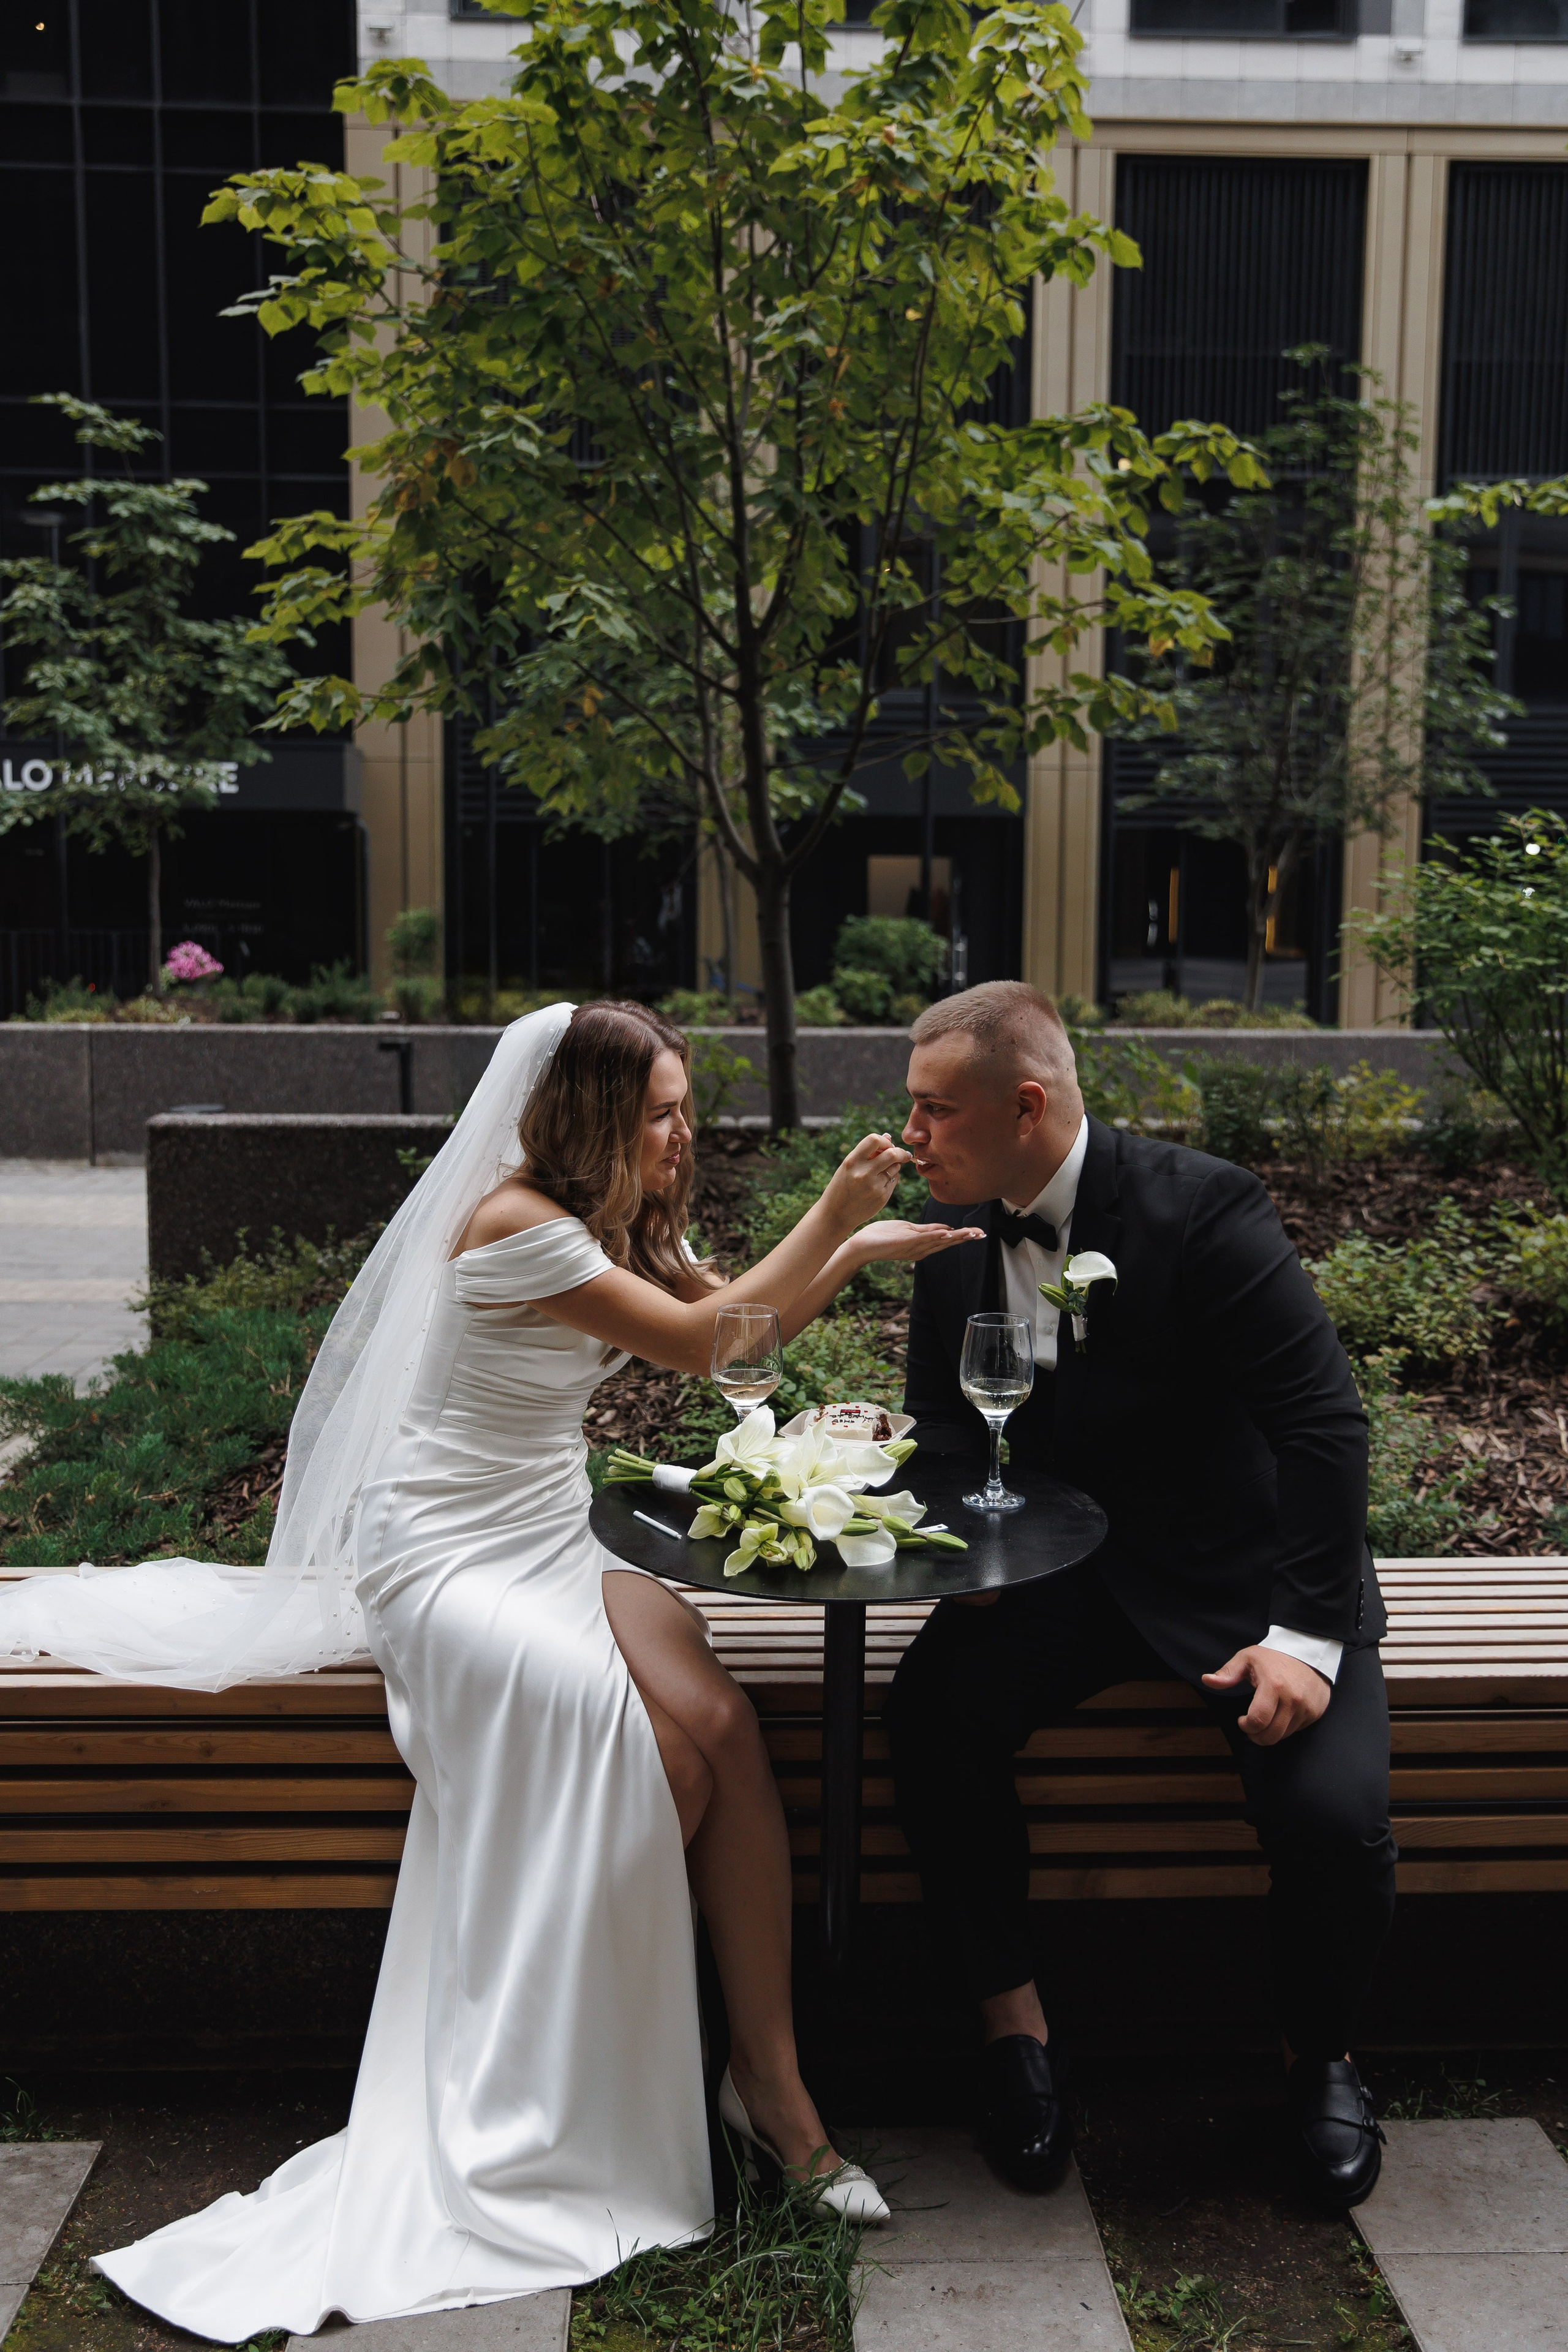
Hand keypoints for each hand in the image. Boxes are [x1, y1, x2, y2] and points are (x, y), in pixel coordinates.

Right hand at [820, 1133, 911, 1235]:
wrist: (835, 1214)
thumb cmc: (842, 1186)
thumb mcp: (848, 1167)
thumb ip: (867, 1153)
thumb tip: (888, 1137)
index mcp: (851, 1162)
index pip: (874, 1139)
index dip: (884, 1141)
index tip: (886, 1145)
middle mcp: (863, 1173)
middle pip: (892, 1154)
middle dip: (900, 1152)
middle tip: (901, 1154)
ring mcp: (874, 1186)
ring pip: (895, 1167)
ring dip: (895, 1165)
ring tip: (884, 1170)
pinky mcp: (882, 1197)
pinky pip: (894, 1180)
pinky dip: (891, 1178)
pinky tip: (880, 1183)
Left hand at [855, 1218, 986, 1264]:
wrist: (862, 1244)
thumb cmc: (882, 1235)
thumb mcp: (908, 1229)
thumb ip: (927, 1229)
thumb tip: (946, 1227)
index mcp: (923, 1245)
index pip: (947, 1238)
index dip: (963, 1235)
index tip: (979, 1232)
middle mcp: (922, 1250)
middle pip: (948, 1242)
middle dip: (965, 1238)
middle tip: (982, 1234)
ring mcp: (914, 1248)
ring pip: (939, 1241)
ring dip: (956, 1237)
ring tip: (971, 1233)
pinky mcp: (904, 1244)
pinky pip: (923, 1239)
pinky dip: (936, 1236)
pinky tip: (948, 1232)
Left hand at [1202, 1645, 1331, 1744]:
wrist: (1309, 1650)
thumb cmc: (1274, 1656)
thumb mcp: (1247, 1658)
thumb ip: (1228, 1673)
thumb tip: (1207, 1680)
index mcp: (1273, 1686)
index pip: (1258, 1720)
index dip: (1246, 1726)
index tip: (1241, 1720)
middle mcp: (1292, 1699)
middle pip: (1271, 1735)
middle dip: (1256, 1736)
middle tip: (1251, 1727)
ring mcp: (1306, 1707)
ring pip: (1284, 1735)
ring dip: (1270, 1732)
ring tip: (1265, 1719)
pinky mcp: (1315, 1712)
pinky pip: (1297, 1730)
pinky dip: (1285, 1727)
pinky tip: (1281, 1714)